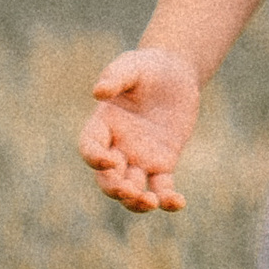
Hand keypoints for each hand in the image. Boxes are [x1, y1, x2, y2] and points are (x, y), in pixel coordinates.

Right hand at [79, 45, 200, 211]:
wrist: (175, 73)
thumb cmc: (147, 67)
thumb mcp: (131, 65)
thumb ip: (115, 77)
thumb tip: (98, 92)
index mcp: (102, 125)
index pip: (90, 147)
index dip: (94, 158)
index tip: (110, 160)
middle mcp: (116, 146)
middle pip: (107, 178)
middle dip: (115, 188)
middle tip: (130, 191)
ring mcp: (139, 159)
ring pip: (132, 190)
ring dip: (136, 201)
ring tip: (151, 202)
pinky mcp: (163, 164)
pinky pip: (162, 188)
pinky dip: (168, 199)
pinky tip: (178, 202)